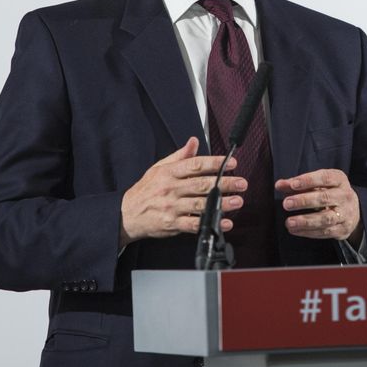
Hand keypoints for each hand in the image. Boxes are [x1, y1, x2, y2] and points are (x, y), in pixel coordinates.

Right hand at [120, 137, 244, 245]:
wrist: (125, 214)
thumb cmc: (144, 191)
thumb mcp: (158, 168)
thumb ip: (180, 156)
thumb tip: (194, 141)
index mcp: (169, 173)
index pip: (195, 165)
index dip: (215, 163)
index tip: (231, 163)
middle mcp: (171, 189)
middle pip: (202, 185)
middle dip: (224, 183)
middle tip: (241, 183)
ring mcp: (172, 207)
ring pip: (200, 204)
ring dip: (221, 203)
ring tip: (237, 201)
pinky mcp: (172, 224)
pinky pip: (194, 224)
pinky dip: (210, 223)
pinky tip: (224, 223)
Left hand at [277, 169, 361, 244]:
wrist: (352, 211)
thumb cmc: (329, 193)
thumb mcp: (318, 184)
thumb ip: (297, 184)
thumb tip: (279, 185)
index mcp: (340, 180)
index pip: (325, 178)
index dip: (308, 180)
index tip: (293, 184)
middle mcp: (345, 196)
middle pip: (325, 198)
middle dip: (304, 201)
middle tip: (286, 204)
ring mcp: (345, 213)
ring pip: (326, 218)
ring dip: (306, 221)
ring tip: (289, 222)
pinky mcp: (343, 229)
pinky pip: (325, 232)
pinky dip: (308, 232)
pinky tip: (295, 230)